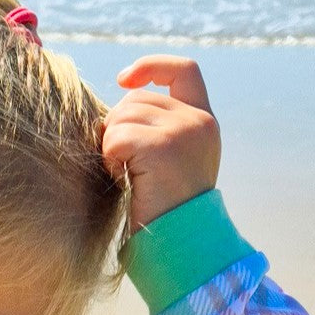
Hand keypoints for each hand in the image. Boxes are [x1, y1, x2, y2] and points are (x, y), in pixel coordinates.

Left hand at [102, 56, 221, 231]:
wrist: (183, 248)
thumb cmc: (166, 217)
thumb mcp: (173, 166)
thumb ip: (159, 132)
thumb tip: (118, 110)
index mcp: (204, 122)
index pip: (183, 70)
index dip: (151, 67)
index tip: (123, 80)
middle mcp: (198, 121)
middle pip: (137, 99)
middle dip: (117, 127)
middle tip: (122, 165)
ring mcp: (183, 130)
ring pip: (122, 116)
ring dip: (112, 146)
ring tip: (126, 175)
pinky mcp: (163, 146)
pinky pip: (116, 137)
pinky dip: (110, 158)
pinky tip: (123, 180)